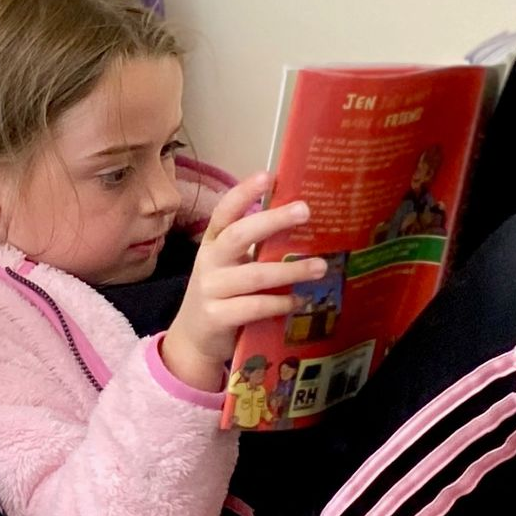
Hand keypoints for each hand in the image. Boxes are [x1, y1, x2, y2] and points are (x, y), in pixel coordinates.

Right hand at [160, 173, 325, 392]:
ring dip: (290, 271)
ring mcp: (210, 290)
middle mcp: (208, 262)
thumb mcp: (230, 266)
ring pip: (254, 275)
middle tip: (305, 210)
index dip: (243, 192)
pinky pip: (254, 307)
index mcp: (212, 243)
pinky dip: (279, 303)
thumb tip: (299, 225)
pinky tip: (299, 301)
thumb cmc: (222, 295)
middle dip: (273, 221)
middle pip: (239, 235)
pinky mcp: (216, 317)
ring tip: (321, 266)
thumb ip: (254, 249)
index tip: (268, 176)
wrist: (194, 340)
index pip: (224, 211)